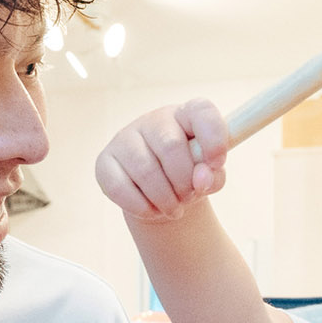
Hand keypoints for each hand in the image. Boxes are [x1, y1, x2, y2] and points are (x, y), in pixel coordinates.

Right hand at [95, 99, 230, 223]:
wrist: (158, 193)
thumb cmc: (187, 177)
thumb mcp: (209, 176)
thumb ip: (213, 176)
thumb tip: (201, 179)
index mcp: (185, 115)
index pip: (202, 112)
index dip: (213, 139)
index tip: (217, 164)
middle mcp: (154, 120)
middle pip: (171, 146)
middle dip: (184, 182)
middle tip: (188, 198)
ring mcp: (125, 138)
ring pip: (146, 171)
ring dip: (165, 200)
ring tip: (173, 209)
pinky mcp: (105, 161)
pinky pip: (121, 188)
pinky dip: (141, 207)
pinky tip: (151, 210)